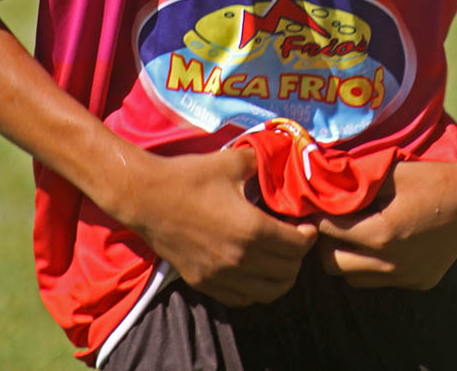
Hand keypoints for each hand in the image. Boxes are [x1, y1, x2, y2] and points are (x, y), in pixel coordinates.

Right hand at [125, 146, 316, 305]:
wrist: (147, 198)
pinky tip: (255, 269)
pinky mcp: (204, 283)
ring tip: (280, 257)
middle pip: (288, 273)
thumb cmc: (191, 177)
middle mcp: (240, 259)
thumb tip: (284, 157)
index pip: (297, 246)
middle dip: (299, 256)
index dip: (309, 236)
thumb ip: (263, 162)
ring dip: (282, 278)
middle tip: (296, 239)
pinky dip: (257, 289)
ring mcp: (221, 276)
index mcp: (251, 229)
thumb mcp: (233, 161)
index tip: (307, 224)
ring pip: (268, 294)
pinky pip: (243, 299)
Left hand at [315, 158, 456, 289]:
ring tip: (353, 233)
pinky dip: (373, 265)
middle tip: (330, 221)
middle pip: (333, 264)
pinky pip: (382, 280)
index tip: (313, 206)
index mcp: (380, 233)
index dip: (317, 217)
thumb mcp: (391, 172)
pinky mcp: (419, 281)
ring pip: (354, 278)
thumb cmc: (432, 178)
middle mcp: (390, 263)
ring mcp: (405, 276)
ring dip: (348, 257)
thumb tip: (324, 184)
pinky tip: (383, 242)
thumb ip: (357, 182)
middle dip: (325, 242)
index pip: (329, 232)